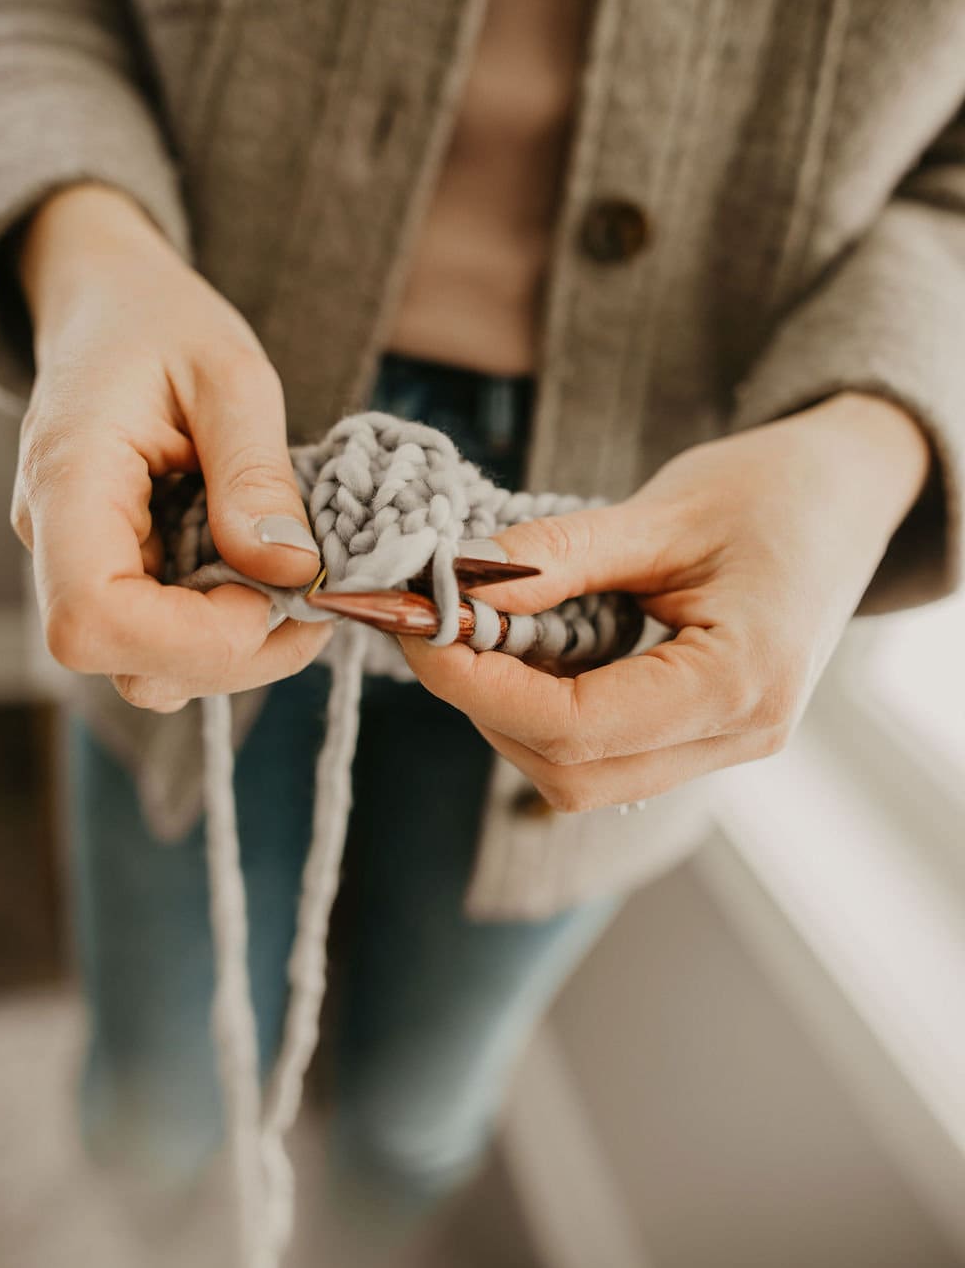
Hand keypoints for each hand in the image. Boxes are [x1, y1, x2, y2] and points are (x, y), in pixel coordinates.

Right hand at [14, 182, 331, 710]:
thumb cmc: (160, 321)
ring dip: (238, 651)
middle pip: (126, 660)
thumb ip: (256, 471)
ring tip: (298, 589)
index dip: (191, 636)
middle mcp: (57, 540)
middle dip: (234, 651)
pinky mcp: (115, 572)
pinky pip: (162, 639)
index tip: (270, 591)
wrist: (110, 304)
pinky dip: (227, 631)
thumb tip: (292, 568)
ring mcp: (82, 563)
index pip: (93, 618)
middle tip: (313, 597)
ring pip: (146, 668)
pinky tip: (268, 582)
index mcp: (68, 481)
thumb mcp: (231, 374)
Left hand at [402, 394, 931, 810]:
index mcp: (741, 684)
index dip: (478, 686)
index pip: (577, 727)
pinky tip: (529, 650)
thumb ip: (558, 557)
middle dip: (485, 707)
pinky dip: (549, 713)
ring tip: (480, 631)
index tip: (419, 628)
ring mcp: (726, 744)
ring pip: (583, 778)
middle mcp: (740, 736)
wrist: (850, 493)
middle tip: (436, 627)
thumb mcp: (663, 511)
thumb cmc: (775, 489)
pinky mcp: (707, 733)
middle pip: (572, 774)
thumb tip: (456, 585)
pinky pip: (608, 755)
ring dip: (512, 715)